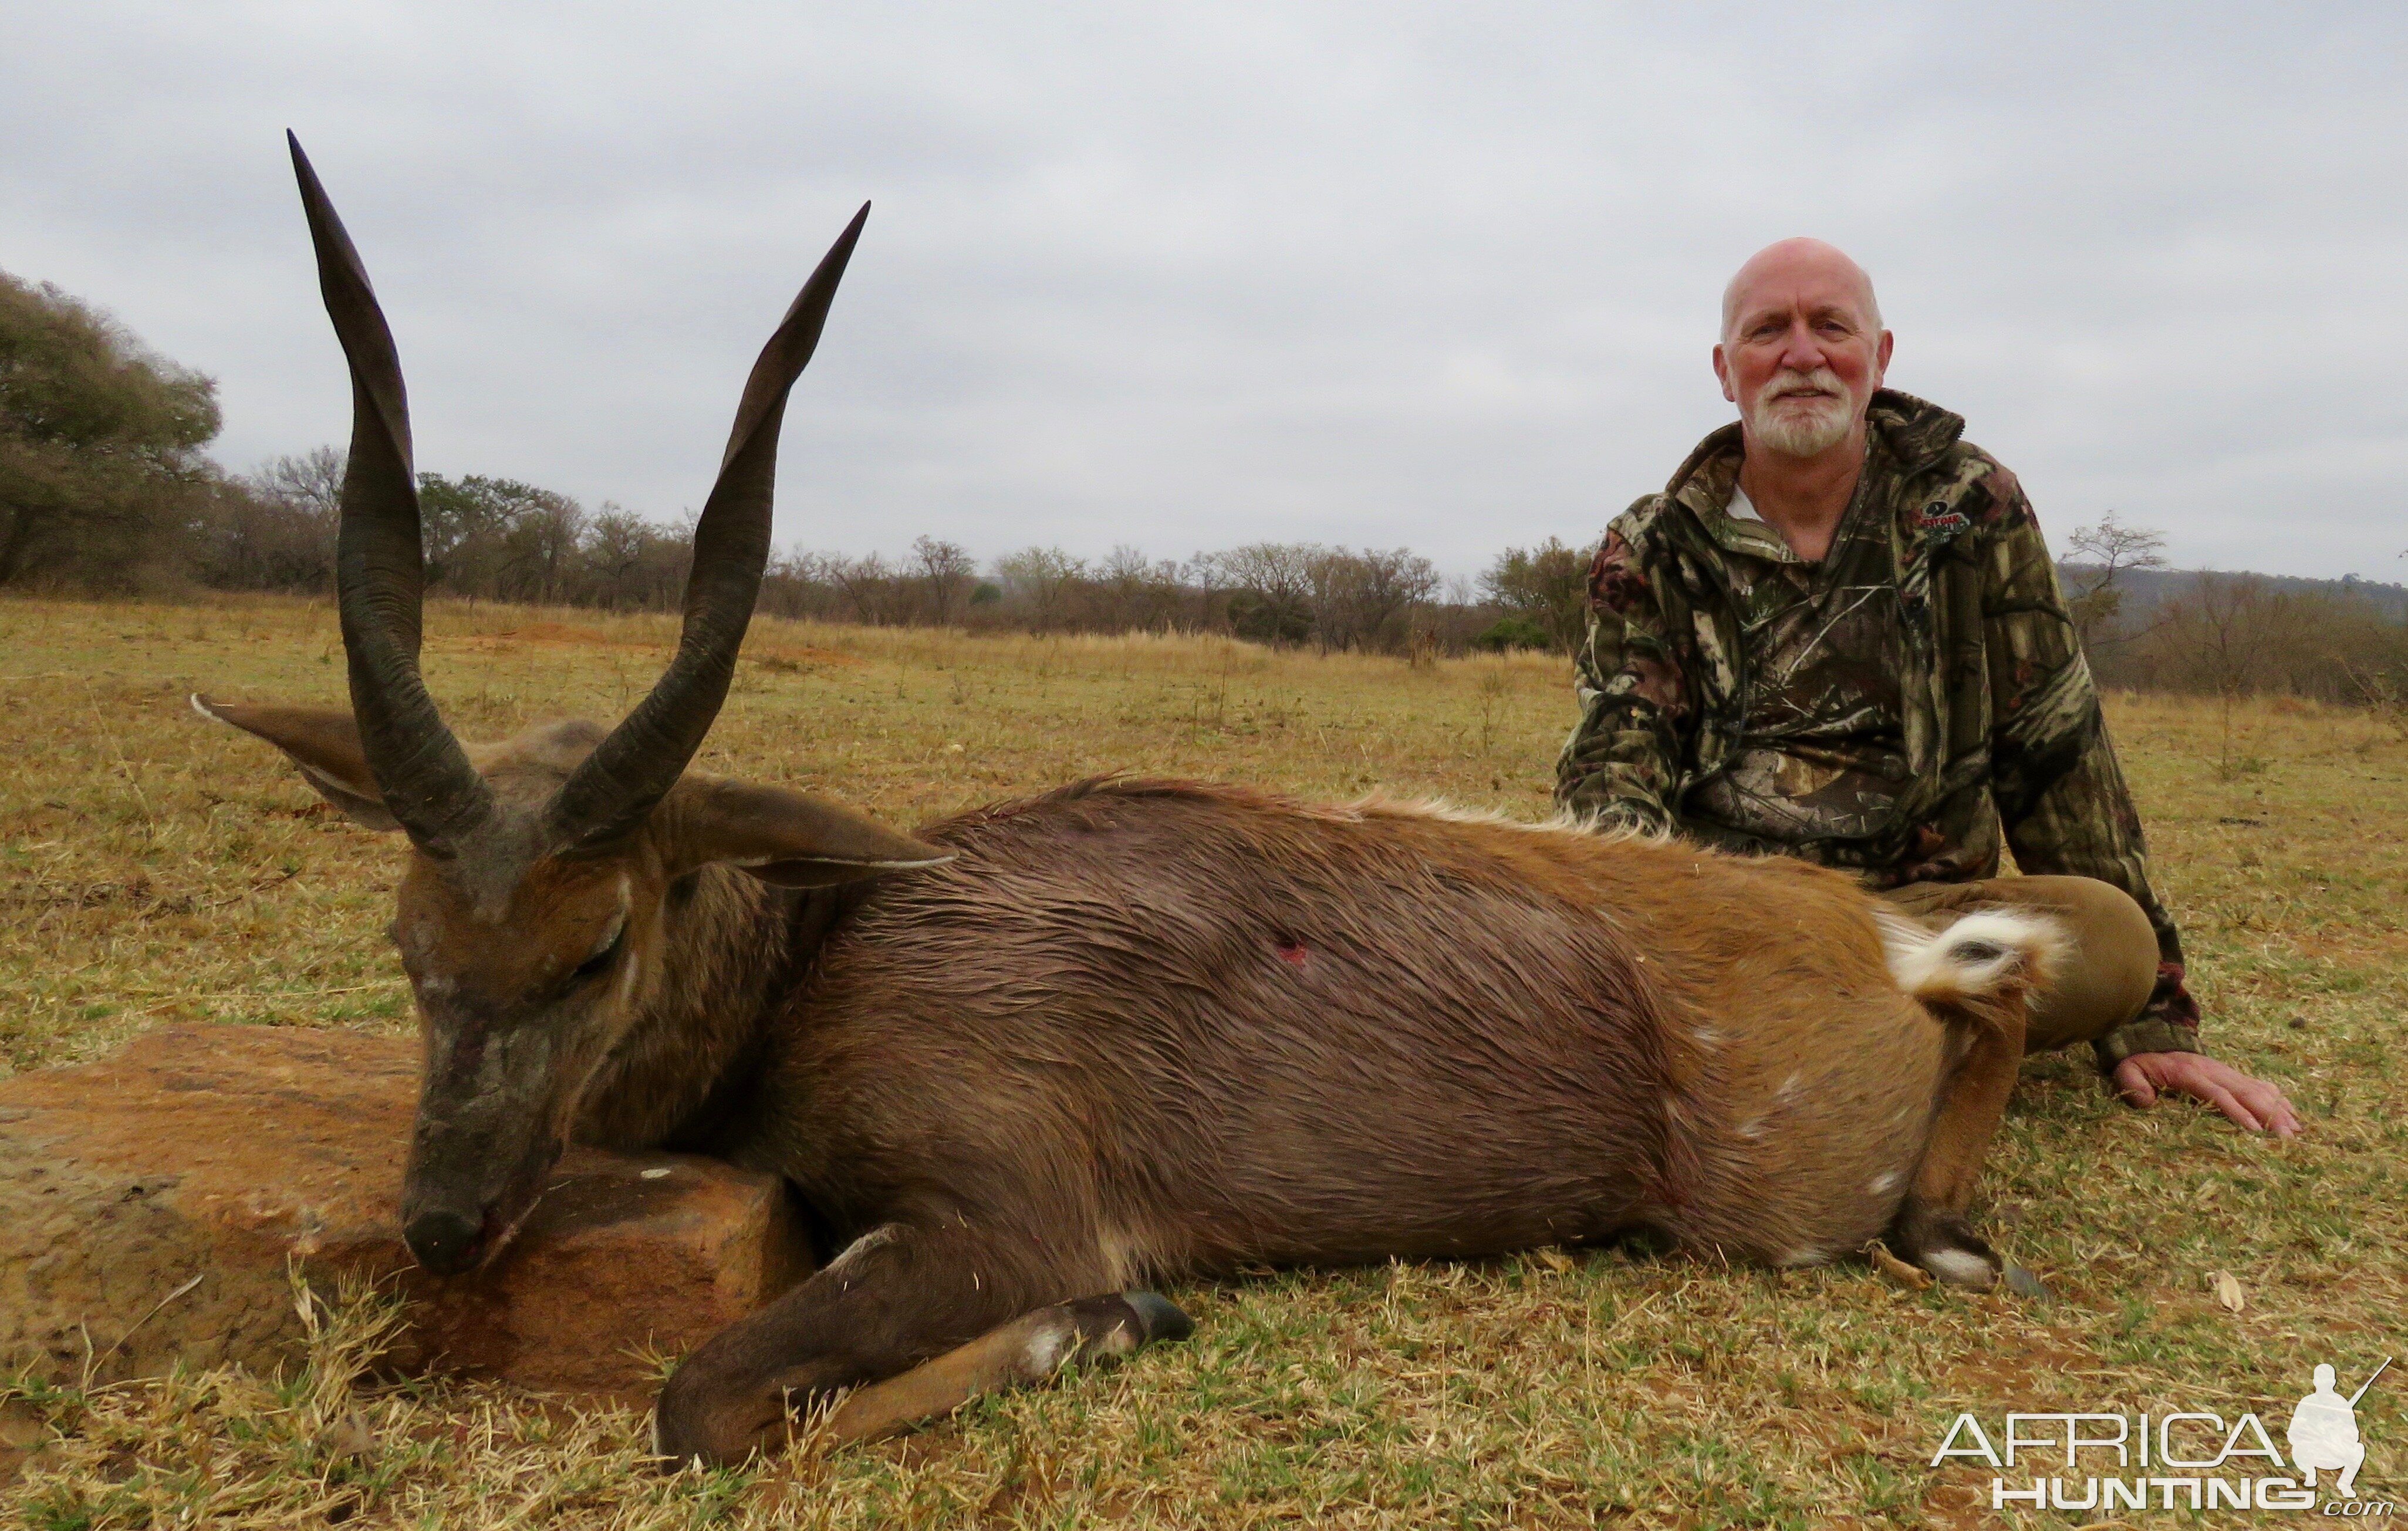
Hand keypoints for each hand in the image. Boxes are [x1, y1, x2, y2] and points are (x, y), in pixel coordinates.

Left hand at [2113, 1052, 2301, 1137]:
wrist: (2152, 1042)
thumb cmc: (2141, 1064)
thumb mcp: (2128, 1071)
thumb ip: (2133, 1084)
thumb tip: (2146, 1101)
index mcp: (2190, 1074)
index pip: (2216, 1093)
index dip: (2235, 1110)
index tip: (2253, 1129)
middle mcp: (2214, 1071)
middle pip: (2246, 1093)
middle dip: (2267, 1115)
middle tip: (2285, 1138)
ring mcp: (2226, 1072)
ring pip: (2258, 1090)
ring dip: (2278, 1110)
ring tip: (2295, 1132)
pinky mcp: (2233, 1075)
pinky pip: (2260, 1086)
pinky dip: (2278, 1100)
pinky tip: (2293, 1117)